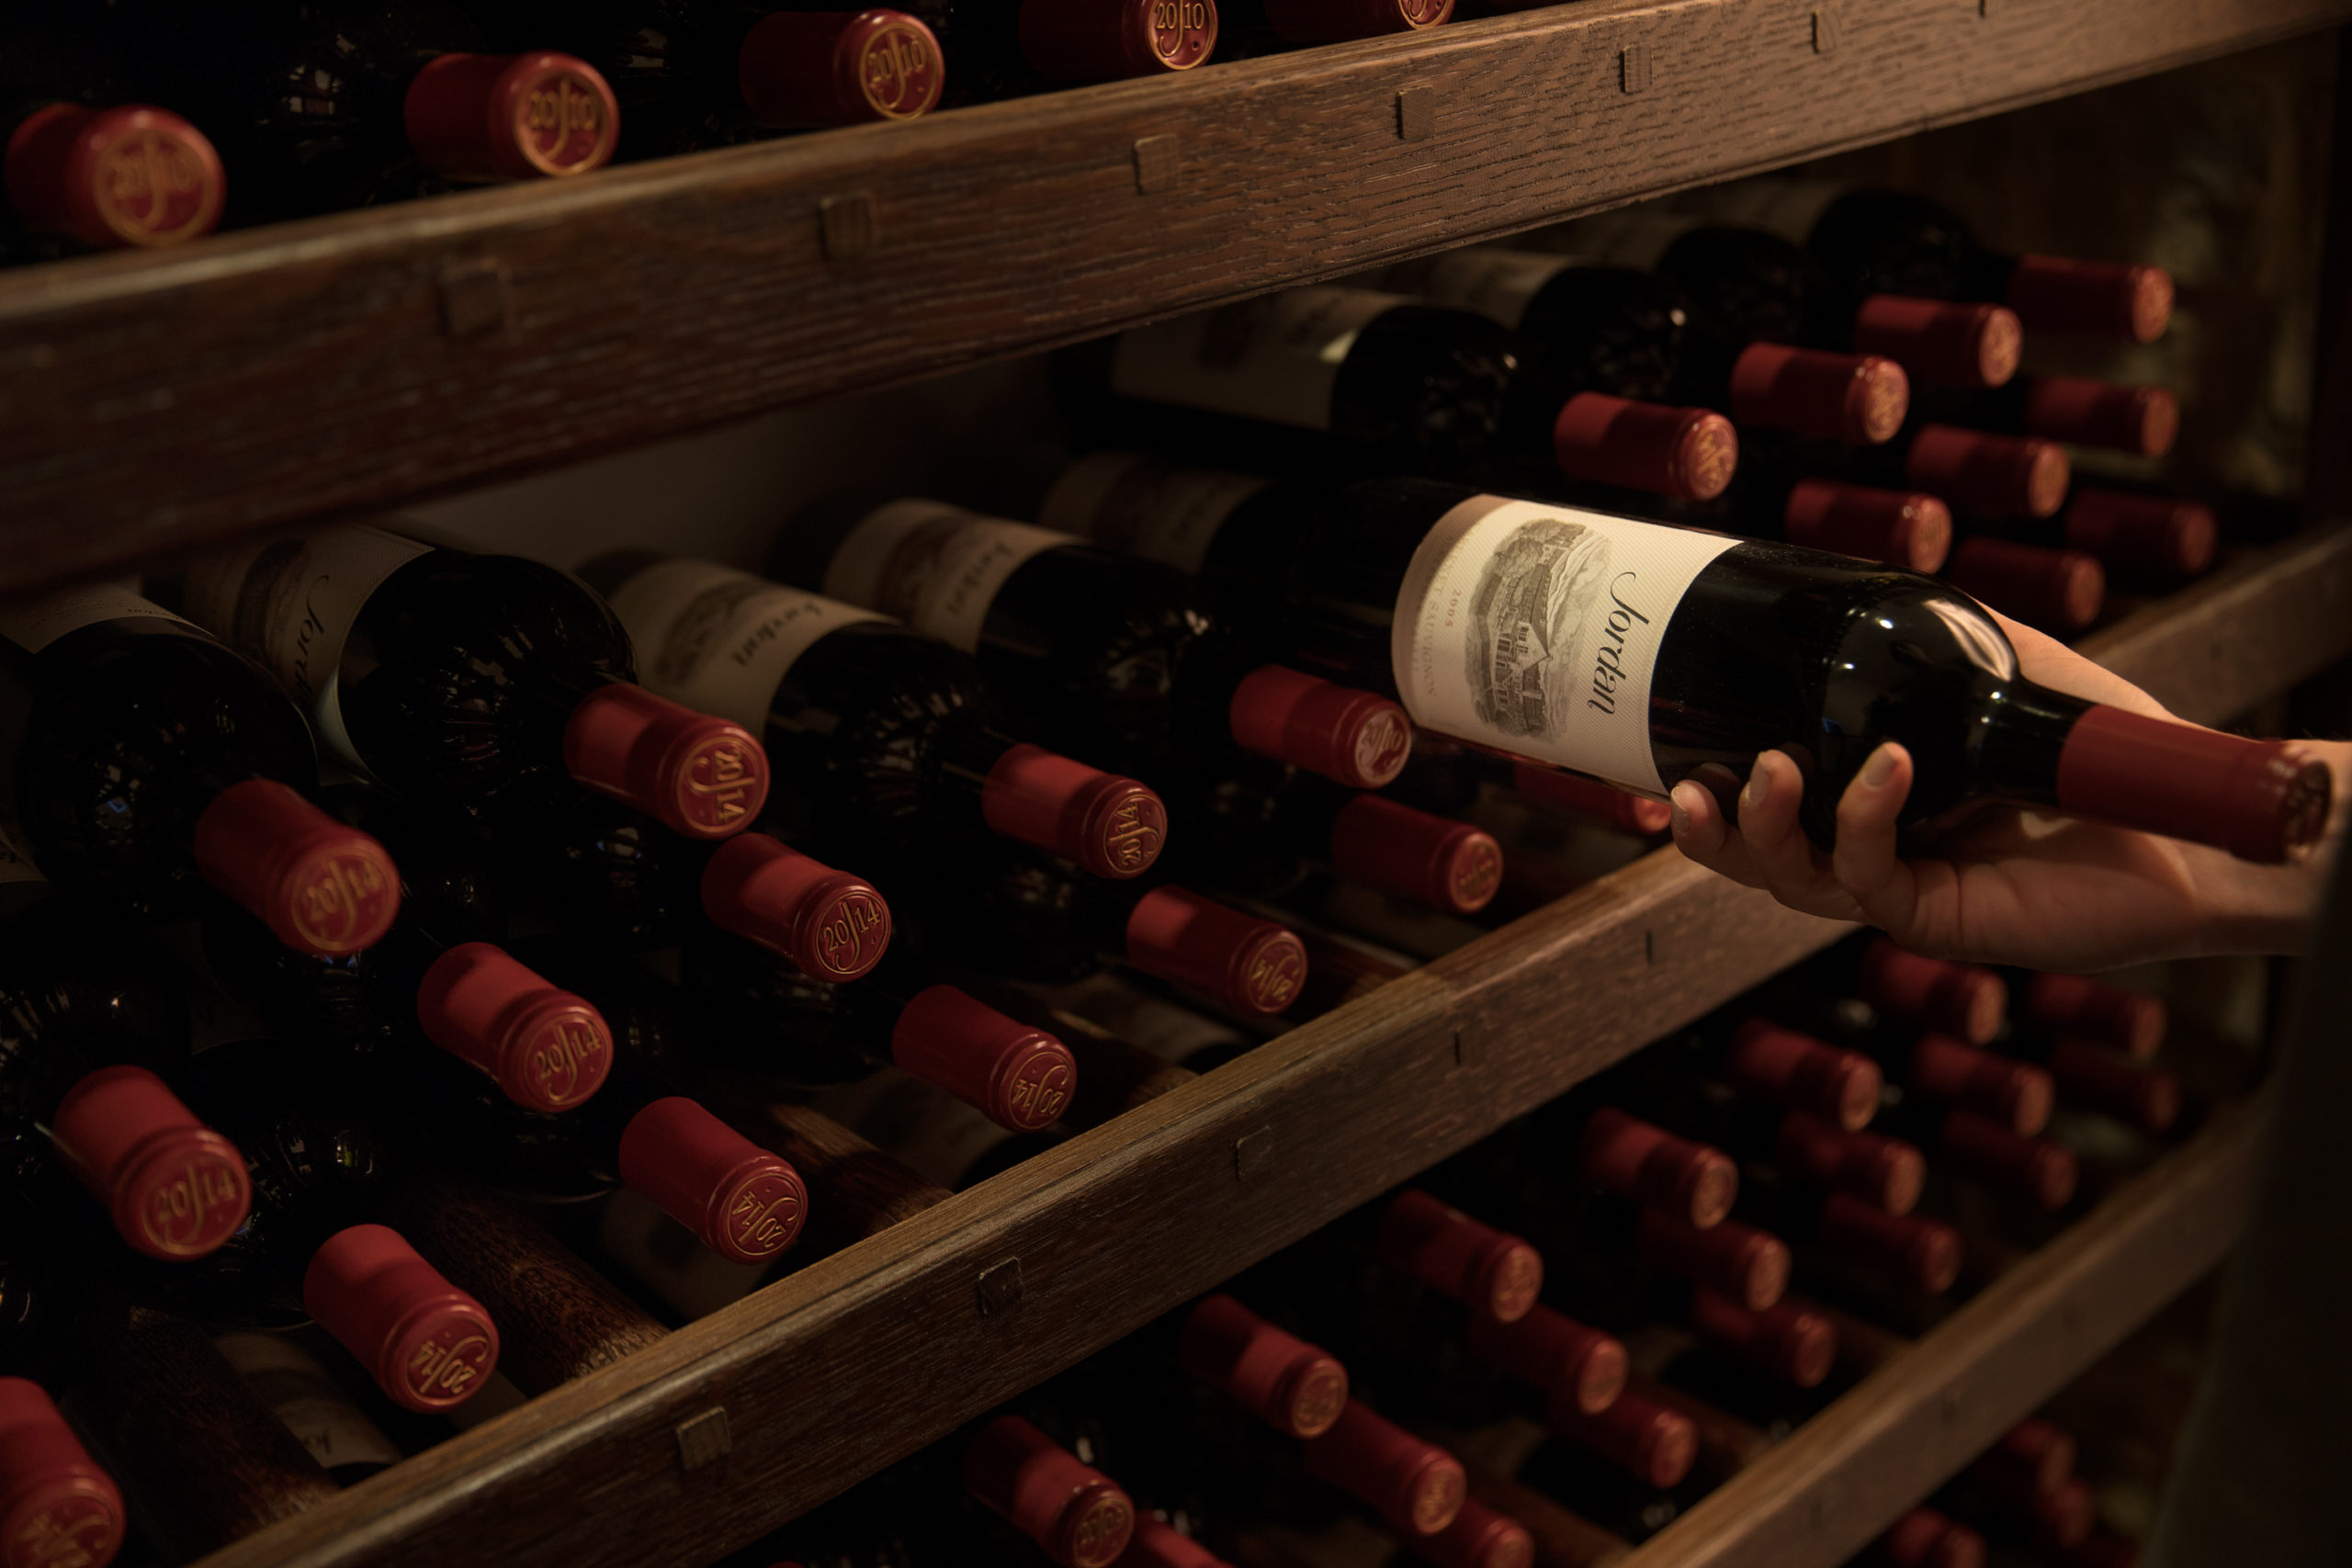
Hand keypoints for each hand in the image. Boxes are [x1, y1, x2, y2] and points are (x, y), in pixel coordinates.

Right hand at [1666, 611, 2339, 970]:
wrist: (2192, 830)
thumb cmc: (2109, 763)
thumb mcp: (2017, 676)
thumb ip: (1955, 639)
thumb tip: (1882, 580)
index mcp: (1877, 808)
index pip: (1770, 807)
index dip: (1709, 792)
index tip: (1667, 753)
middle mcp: (1877, 855)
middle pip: (1756, 859)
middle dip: (1708, 829)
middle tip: (1684, 788)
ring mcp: (1902, 890)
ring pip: (1792, 879)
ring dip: (1759, 830)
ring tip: (1761, 771)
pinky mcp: (1936, 918)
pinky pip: (1867, 878)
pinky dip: (1860, 819)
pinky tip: (1884, 768)